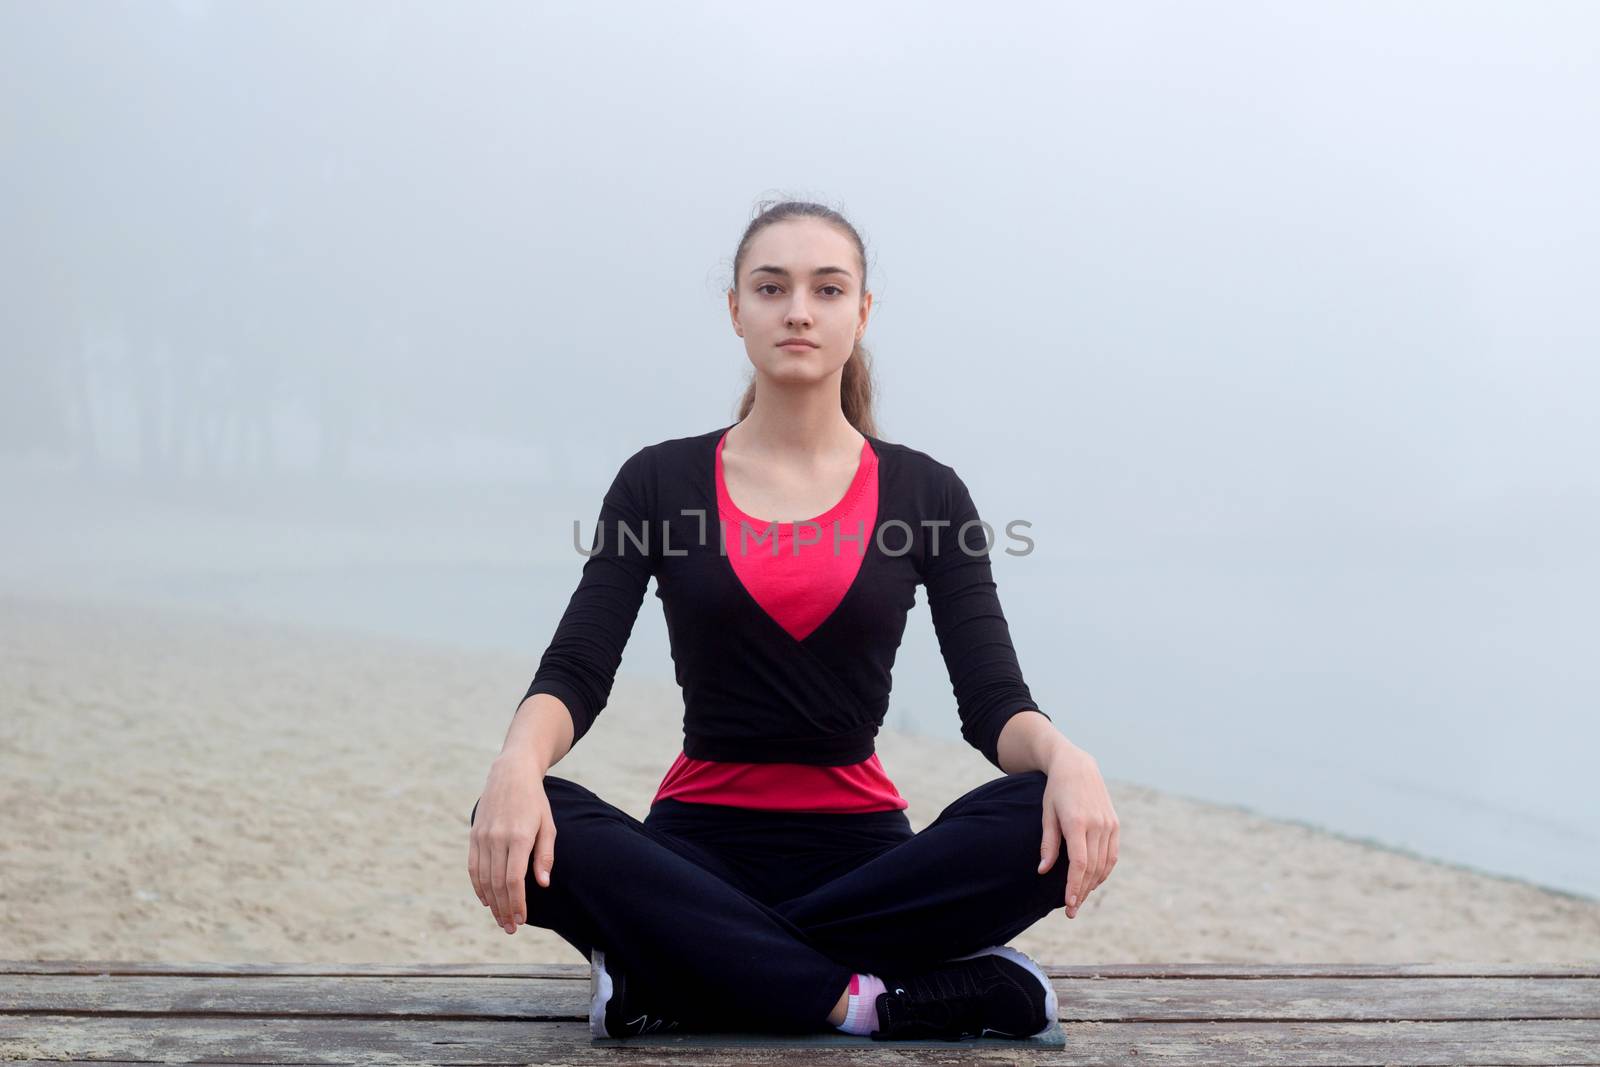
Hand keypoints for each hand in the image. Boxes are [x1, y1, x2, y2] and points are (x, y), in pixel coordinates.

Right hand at [468, 752, 556, 934]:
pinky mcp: (474, 835)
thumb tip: (543, 884)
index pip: (514, 880)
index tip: (522, 921)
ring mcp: (483, 837)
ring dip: (492, 903)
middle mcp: (497, 838)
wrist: (510, 775)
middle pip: (498, 884)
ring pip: (484, 879)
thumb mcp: (548, 825)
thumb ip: (545, 855)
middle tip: (511, 928)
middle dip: (504, 909)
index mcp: (518, 837)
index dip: (517, 903)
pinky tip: (487, 900)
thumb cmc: (535, 802)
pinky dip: (478, 887)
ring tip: (501, 919)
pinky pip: (473, 867)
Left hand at [1037, 744, 1119, 919]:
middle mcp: (1097, 825)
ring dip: (1092, 885)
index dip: (1074, 886)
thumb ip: (1048, 843)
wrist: (1077, 766)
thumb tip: (1043, 870)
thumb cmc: (1056, 791)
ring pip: (1104, 864)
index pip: (1079, 863)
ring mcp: (1109, 825)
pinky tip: (1092, 881)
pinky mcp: (1115, 824)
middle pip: (1092, 868)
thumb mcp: (1047, 814)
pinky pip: (1111, 855)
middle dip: (1081, 892)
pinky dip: (1103, 871)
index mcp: (1077, 822)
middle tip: (1071, 911)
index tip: (1068, 904)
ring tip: (1079, 899)